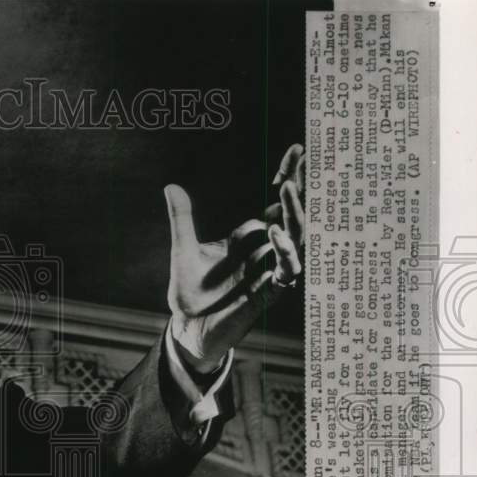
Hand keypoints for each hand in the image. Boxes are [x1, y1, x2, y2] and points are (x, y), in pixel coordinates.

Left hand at [164, 144, 304, 372]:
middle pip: (292, 214)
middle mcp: (265, 251)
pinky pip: (286, 270)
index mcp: (249, 238)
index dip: (288, 176)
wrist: (188, 328)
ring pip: (297, 239)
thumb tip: (171, 186)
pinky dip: (284, 252)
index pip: (275, 202)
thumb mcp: (182, 249)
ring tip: (289, 188)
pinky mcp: (268, 292)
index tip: (297, 149)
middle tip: (305, 159)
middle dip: (300, 187)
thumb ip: (181, 219)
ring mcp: (268, 270)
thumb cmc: (190, 292)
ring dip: (295, 214)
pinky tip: (276, 234)